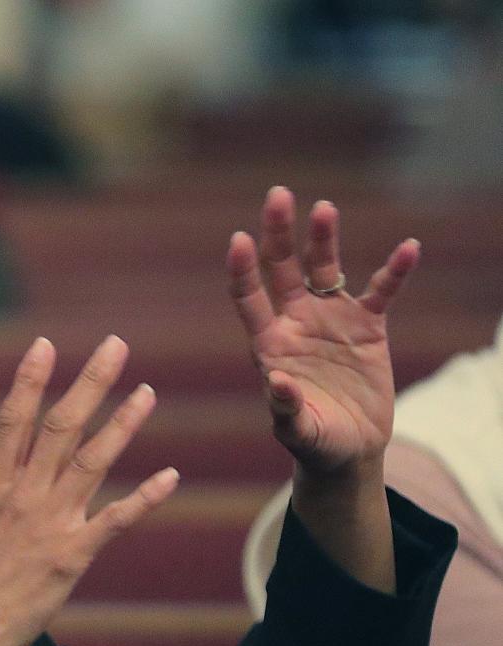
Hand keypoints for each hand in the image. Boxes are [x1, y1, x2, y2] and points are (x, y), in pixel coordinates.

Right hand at [0, 334, 179, 645]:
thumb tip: (2, 463)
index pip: (13, 420)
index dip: (31, 380)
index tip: (46, 345)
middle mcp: (23, 496)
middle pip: (59, 427)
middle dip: (89, 383)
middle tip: (114, 346)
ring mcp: (50, 524)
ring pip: (91, 461)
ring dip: (122, 423)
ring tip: (147, 391)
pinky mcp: (72, 555)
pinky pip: (115, 519)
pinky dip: (145, 497)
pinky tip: (171, 476)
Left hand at [228, 186, 419, 476]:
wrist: (348, 450)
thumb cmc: (313, 441)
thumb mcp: (296, 430)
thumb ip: (284, 408)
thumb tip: (277, 381)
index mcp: (269, 344)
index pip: (249, 298)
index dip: (243, 270)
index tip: (238, 240)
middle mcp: (296, 322)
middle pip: (283, 269)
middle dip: (279, 234)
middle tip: (278, 195)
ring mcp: (331, 320)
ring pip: (325, 269)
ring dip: (324, 239)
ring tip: (324, 208)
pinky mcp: (368, 326)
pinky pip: (381, 292)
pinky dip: (394, 272)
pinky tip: (408, 248)